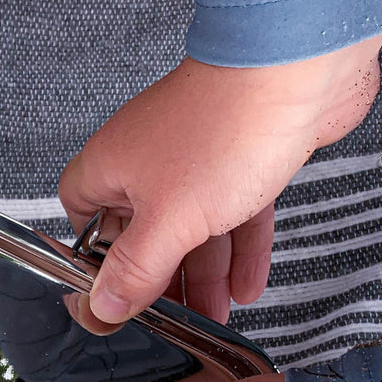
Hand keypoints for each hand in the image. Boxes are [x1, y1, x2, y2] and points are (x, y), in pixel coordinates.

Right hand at [60, 38, 381, 329]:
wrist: (300, 65)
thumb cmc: (227, 124)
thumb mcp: (169, 221)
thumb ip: (134, 269)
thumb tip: (103, 304)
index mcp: (112, 166)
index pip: (81, 215)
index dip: (92, 254)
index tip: (109, 287)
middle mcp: (149, 159)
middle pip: (142, 232)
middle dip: (160, 278)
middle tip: (170, 316)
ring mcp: (197, 156)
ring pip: (192, 227)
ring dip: (204, 273)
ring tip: (213, 313)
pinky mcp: (242, 154)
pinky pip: (234, 211)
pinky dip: (239, 247)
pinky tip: (247, 281)